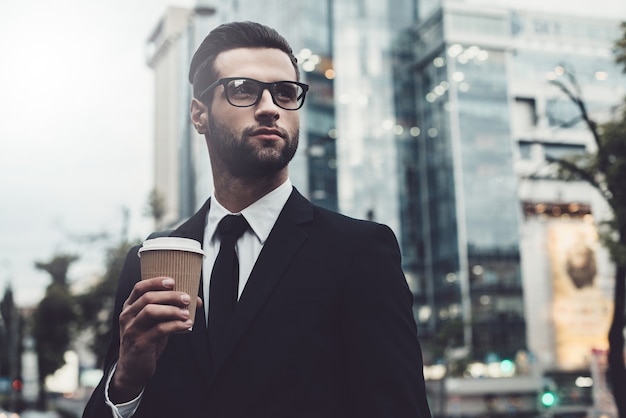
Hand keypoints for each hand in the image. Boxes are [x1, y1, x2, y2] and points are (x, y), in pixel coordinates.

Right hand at [109, 277, 202, 402]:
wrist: (132, 370)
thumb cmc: (147, 341)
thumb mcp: (154, 323)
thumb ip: (169, 310)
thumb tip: (196, 300)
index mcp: (129, 308)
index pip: (139, 288)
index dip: (155, 282)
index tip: (173, 282)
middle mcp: (127, 316)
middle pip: (148, 298)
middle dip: (170, 296)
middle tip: (187, 298)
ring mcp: (131, 330)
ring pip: (151, 311)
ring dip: (172, 310)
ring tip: (187, 313)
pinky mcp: (139, 344)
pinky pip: (159, 329)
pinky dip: (176, 325)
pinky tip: (187, 325)